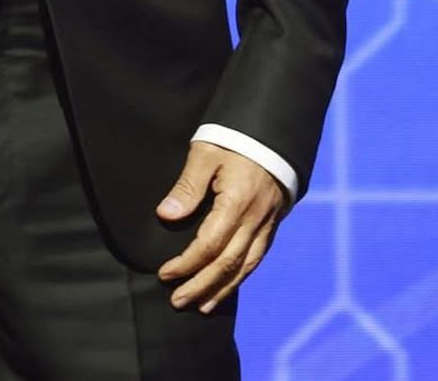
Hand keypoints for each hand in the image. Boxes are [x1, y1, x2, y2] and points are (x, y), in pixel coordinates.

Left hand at [155, 140, 286, 311]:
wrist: (272, 131)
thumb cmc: (234, 138)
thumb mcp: (205, 152)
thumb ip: (187, 186)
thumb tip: (166, 216)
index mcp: (237, 202)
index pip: (209, 244)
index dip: (186, 263)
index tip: (165, 274)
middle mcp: (255, 219)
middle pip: (228, 263)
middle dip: (201, 286)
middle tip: (177, 301)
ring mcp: (267, 223)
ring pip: (245, 266)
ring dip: (222, 289)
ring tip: (202, 306)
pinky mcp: (272, 222)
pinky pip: (257, 257)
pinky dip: (241, 276)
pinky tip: (228, 285)